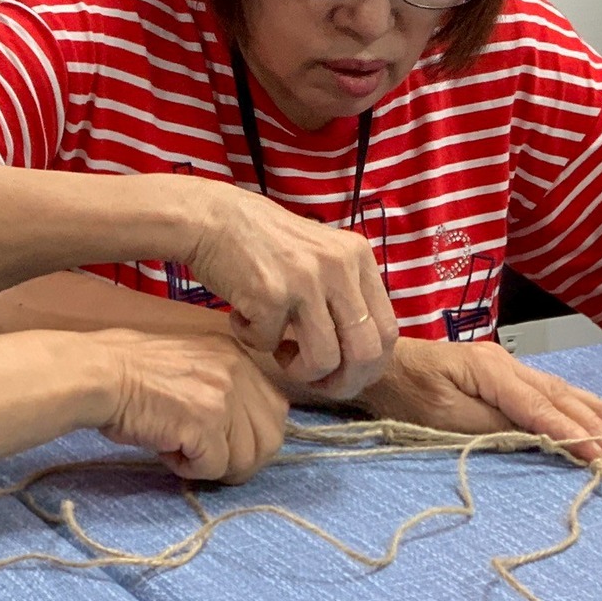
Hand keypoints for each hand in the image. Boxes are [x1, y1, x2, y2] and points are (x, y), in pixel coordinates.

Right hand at [88, 330, 289, 482]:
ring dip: (215, 467)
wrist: (99, 373)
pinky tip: (168, 452)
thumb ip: (223, 388)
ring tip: (183, 453)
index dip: (253, 438)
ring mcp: (223, 395)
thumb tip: (241, 434)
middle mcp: (238, 369)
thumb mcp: (193, 365)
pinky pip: (215, 468)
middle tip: (207, 461)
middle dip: (242, 460)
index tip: (225, 446)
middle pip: (271, 438)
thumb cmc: (132, 372)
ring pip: (247, 459)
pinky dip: (191, 471)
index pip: (276, 410)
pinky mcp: (204, 422)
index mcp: (237, 354)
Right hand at [174, 177, 397, 397]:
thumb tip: (364, 358)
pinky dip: (253, 341)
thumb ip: (345, 294)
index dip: (369, 366)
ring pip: (324, 360)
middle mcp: (340, 266)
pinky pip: (269, 345)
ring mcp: (307, 280)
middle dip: (342, 382)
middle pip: (365, 352)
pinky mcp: (271, 293)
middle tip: (316, 383)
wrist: (213, 217)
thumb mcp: (321, 257)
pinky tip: (243, 318)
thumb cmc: (265, 244)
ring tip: (277, 349)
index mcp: (358, 256)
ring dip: (297, 370)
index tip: (344, 375)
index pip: (388, 330)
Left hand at [358, 338, 601, 464]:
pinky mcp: (502, 374)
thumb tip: (540, 435)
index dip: (572, 432)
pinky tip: (592, 412)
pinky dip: (574, 404)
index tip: (600, 455)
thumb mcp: (447, 416)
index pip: (541, 407)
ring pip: (558, 389)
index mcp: (492, 370)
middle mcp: (507, 362)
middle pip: (559, 395)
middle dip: (594, 422)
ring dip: (592, 411)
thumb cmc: (408, 395)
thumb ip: (495, 425)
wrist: (382, 367)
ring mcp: (506, 365)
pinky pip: (547, 390)